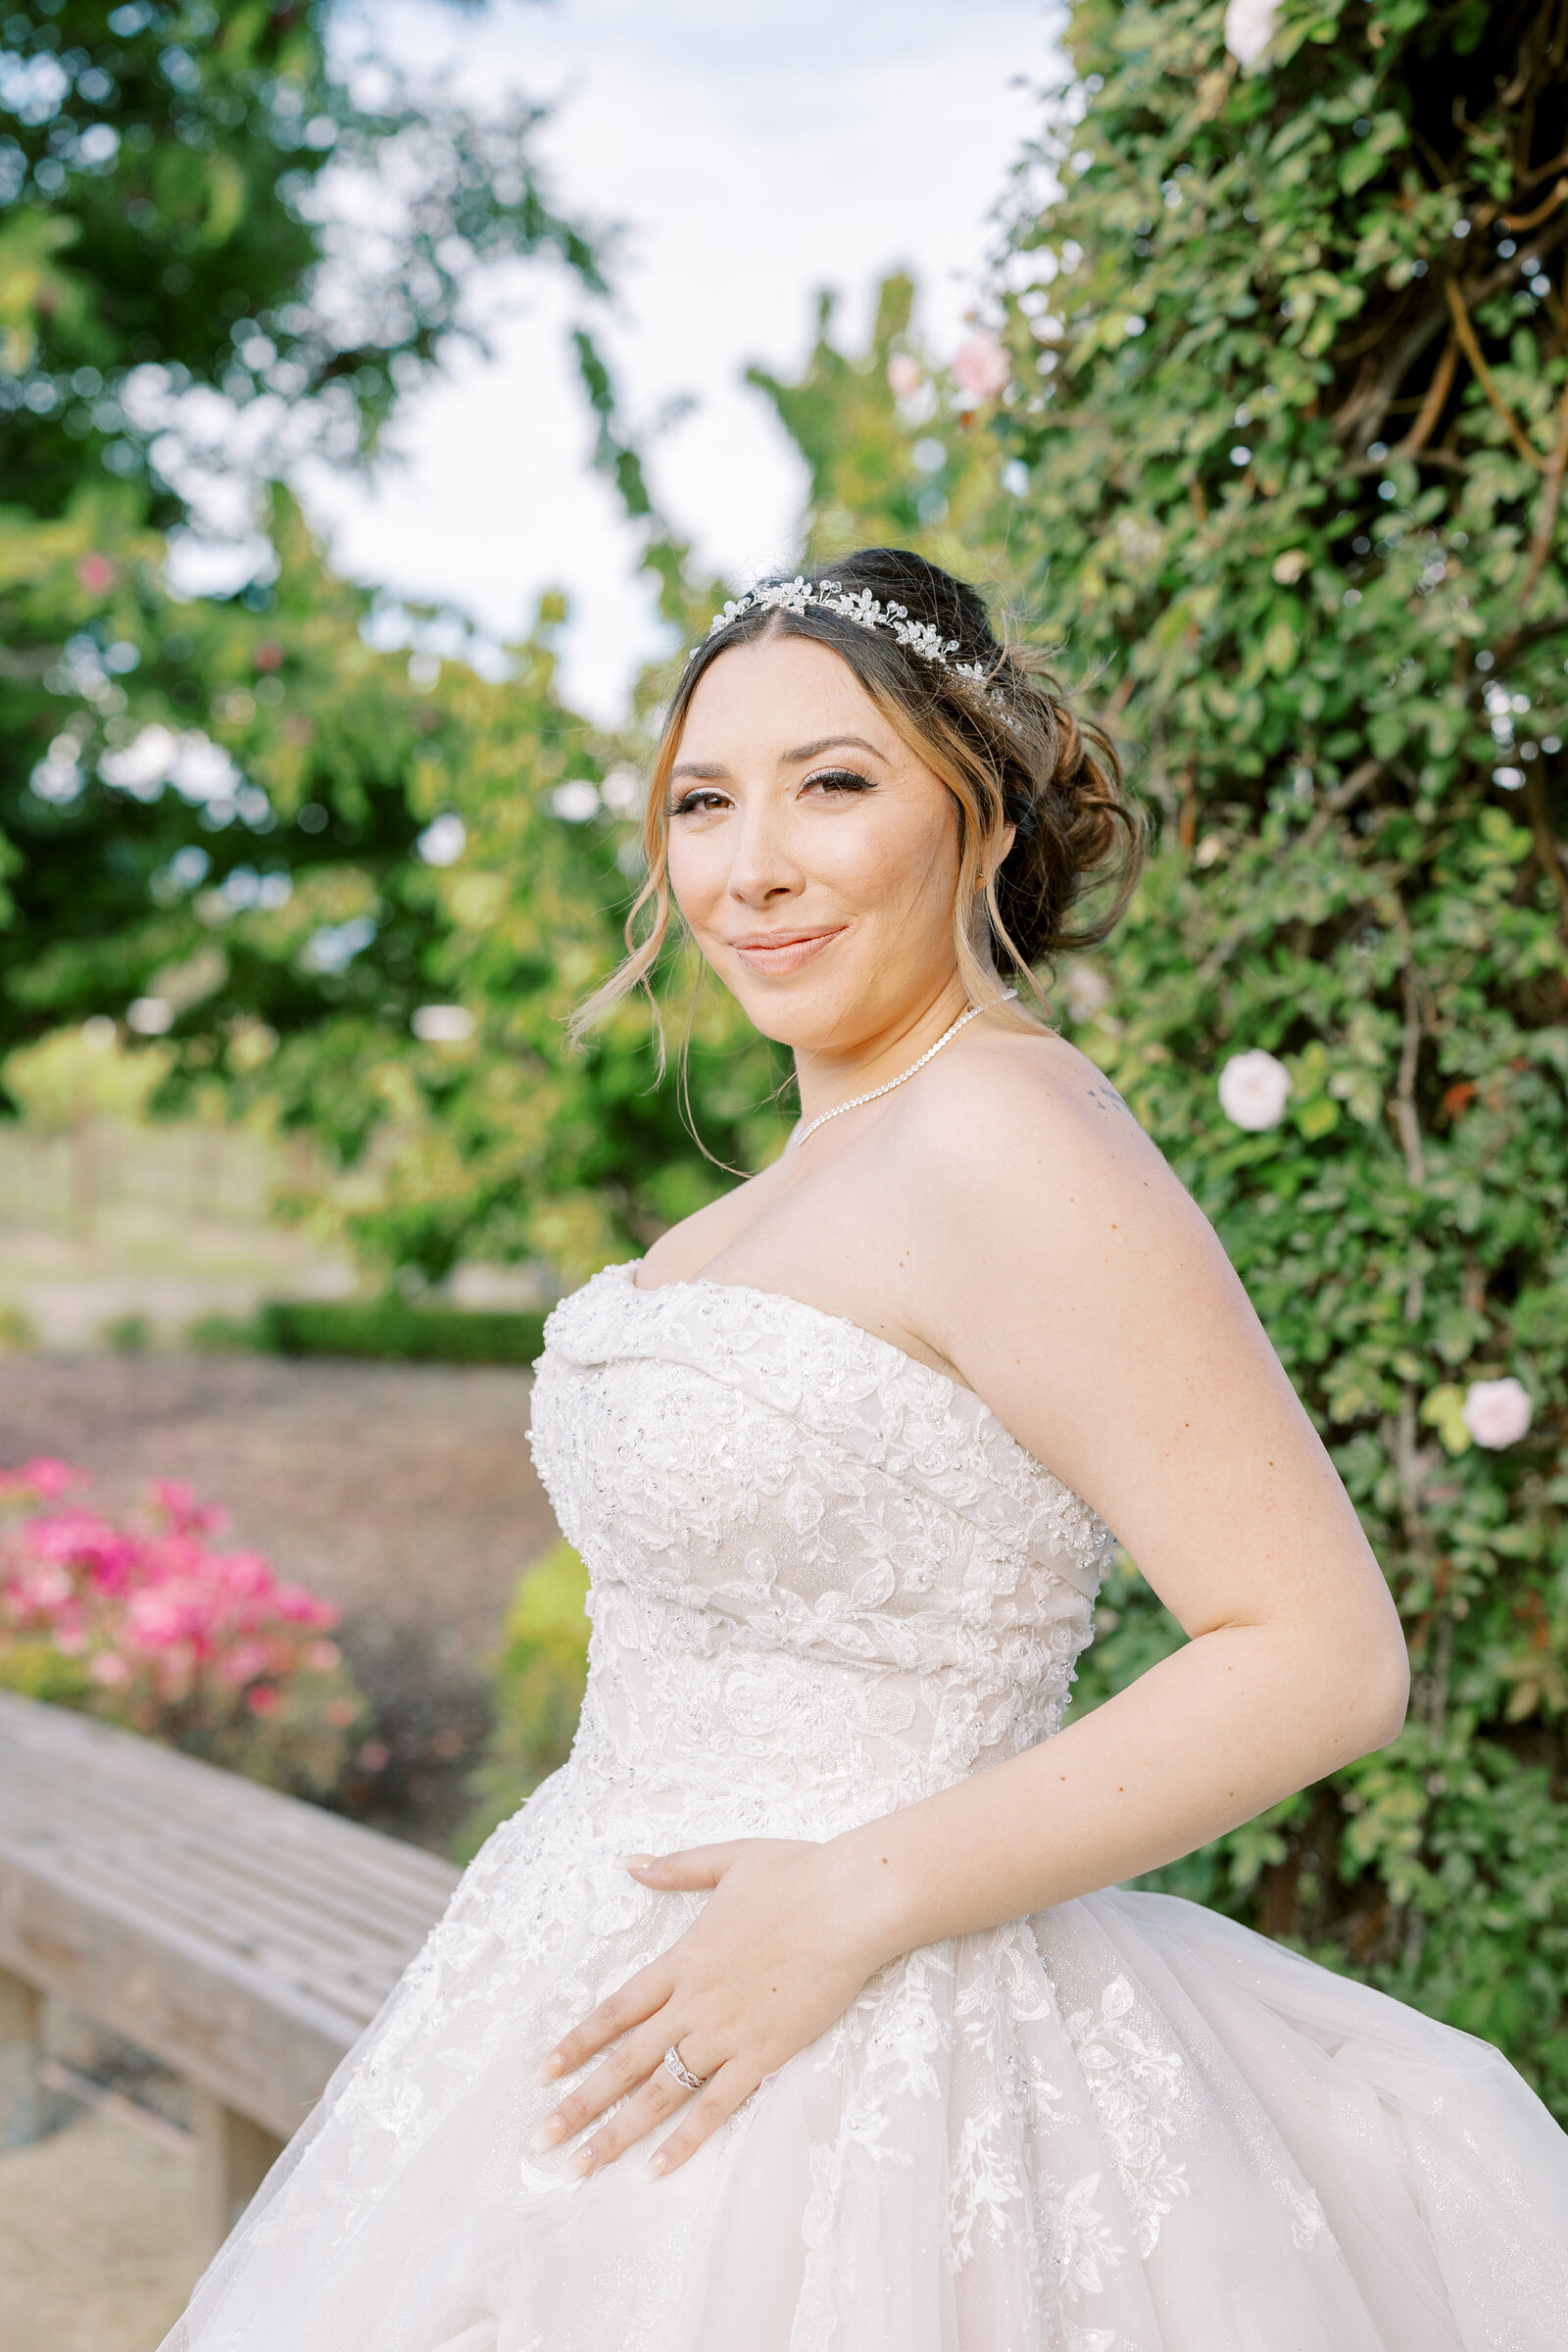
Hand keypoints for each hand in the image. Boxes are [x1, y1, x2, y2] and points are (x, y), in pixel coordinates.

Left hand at [531, 1837, 888, 2179]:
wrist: (850, 1903)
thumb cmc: (796, 1875)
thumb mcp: (729, 1859)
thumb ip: (678, 1868)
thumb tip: (632, 1864)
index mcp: (682, 1960)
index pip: (616, 2010)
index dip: (579, 2042)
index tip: (545, 2072)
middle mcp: (693, 2004)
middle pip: (625, 2061)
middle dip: (582, 2102)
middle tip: (544, 2137)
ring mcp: (727, 2033)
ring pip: (661, 2092)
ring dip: (619, 2131)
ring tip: (584, 2165)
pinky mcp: (764, 2055)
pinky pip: (717, 2106)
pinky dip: (686, 2140)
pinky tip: (658, 2168)